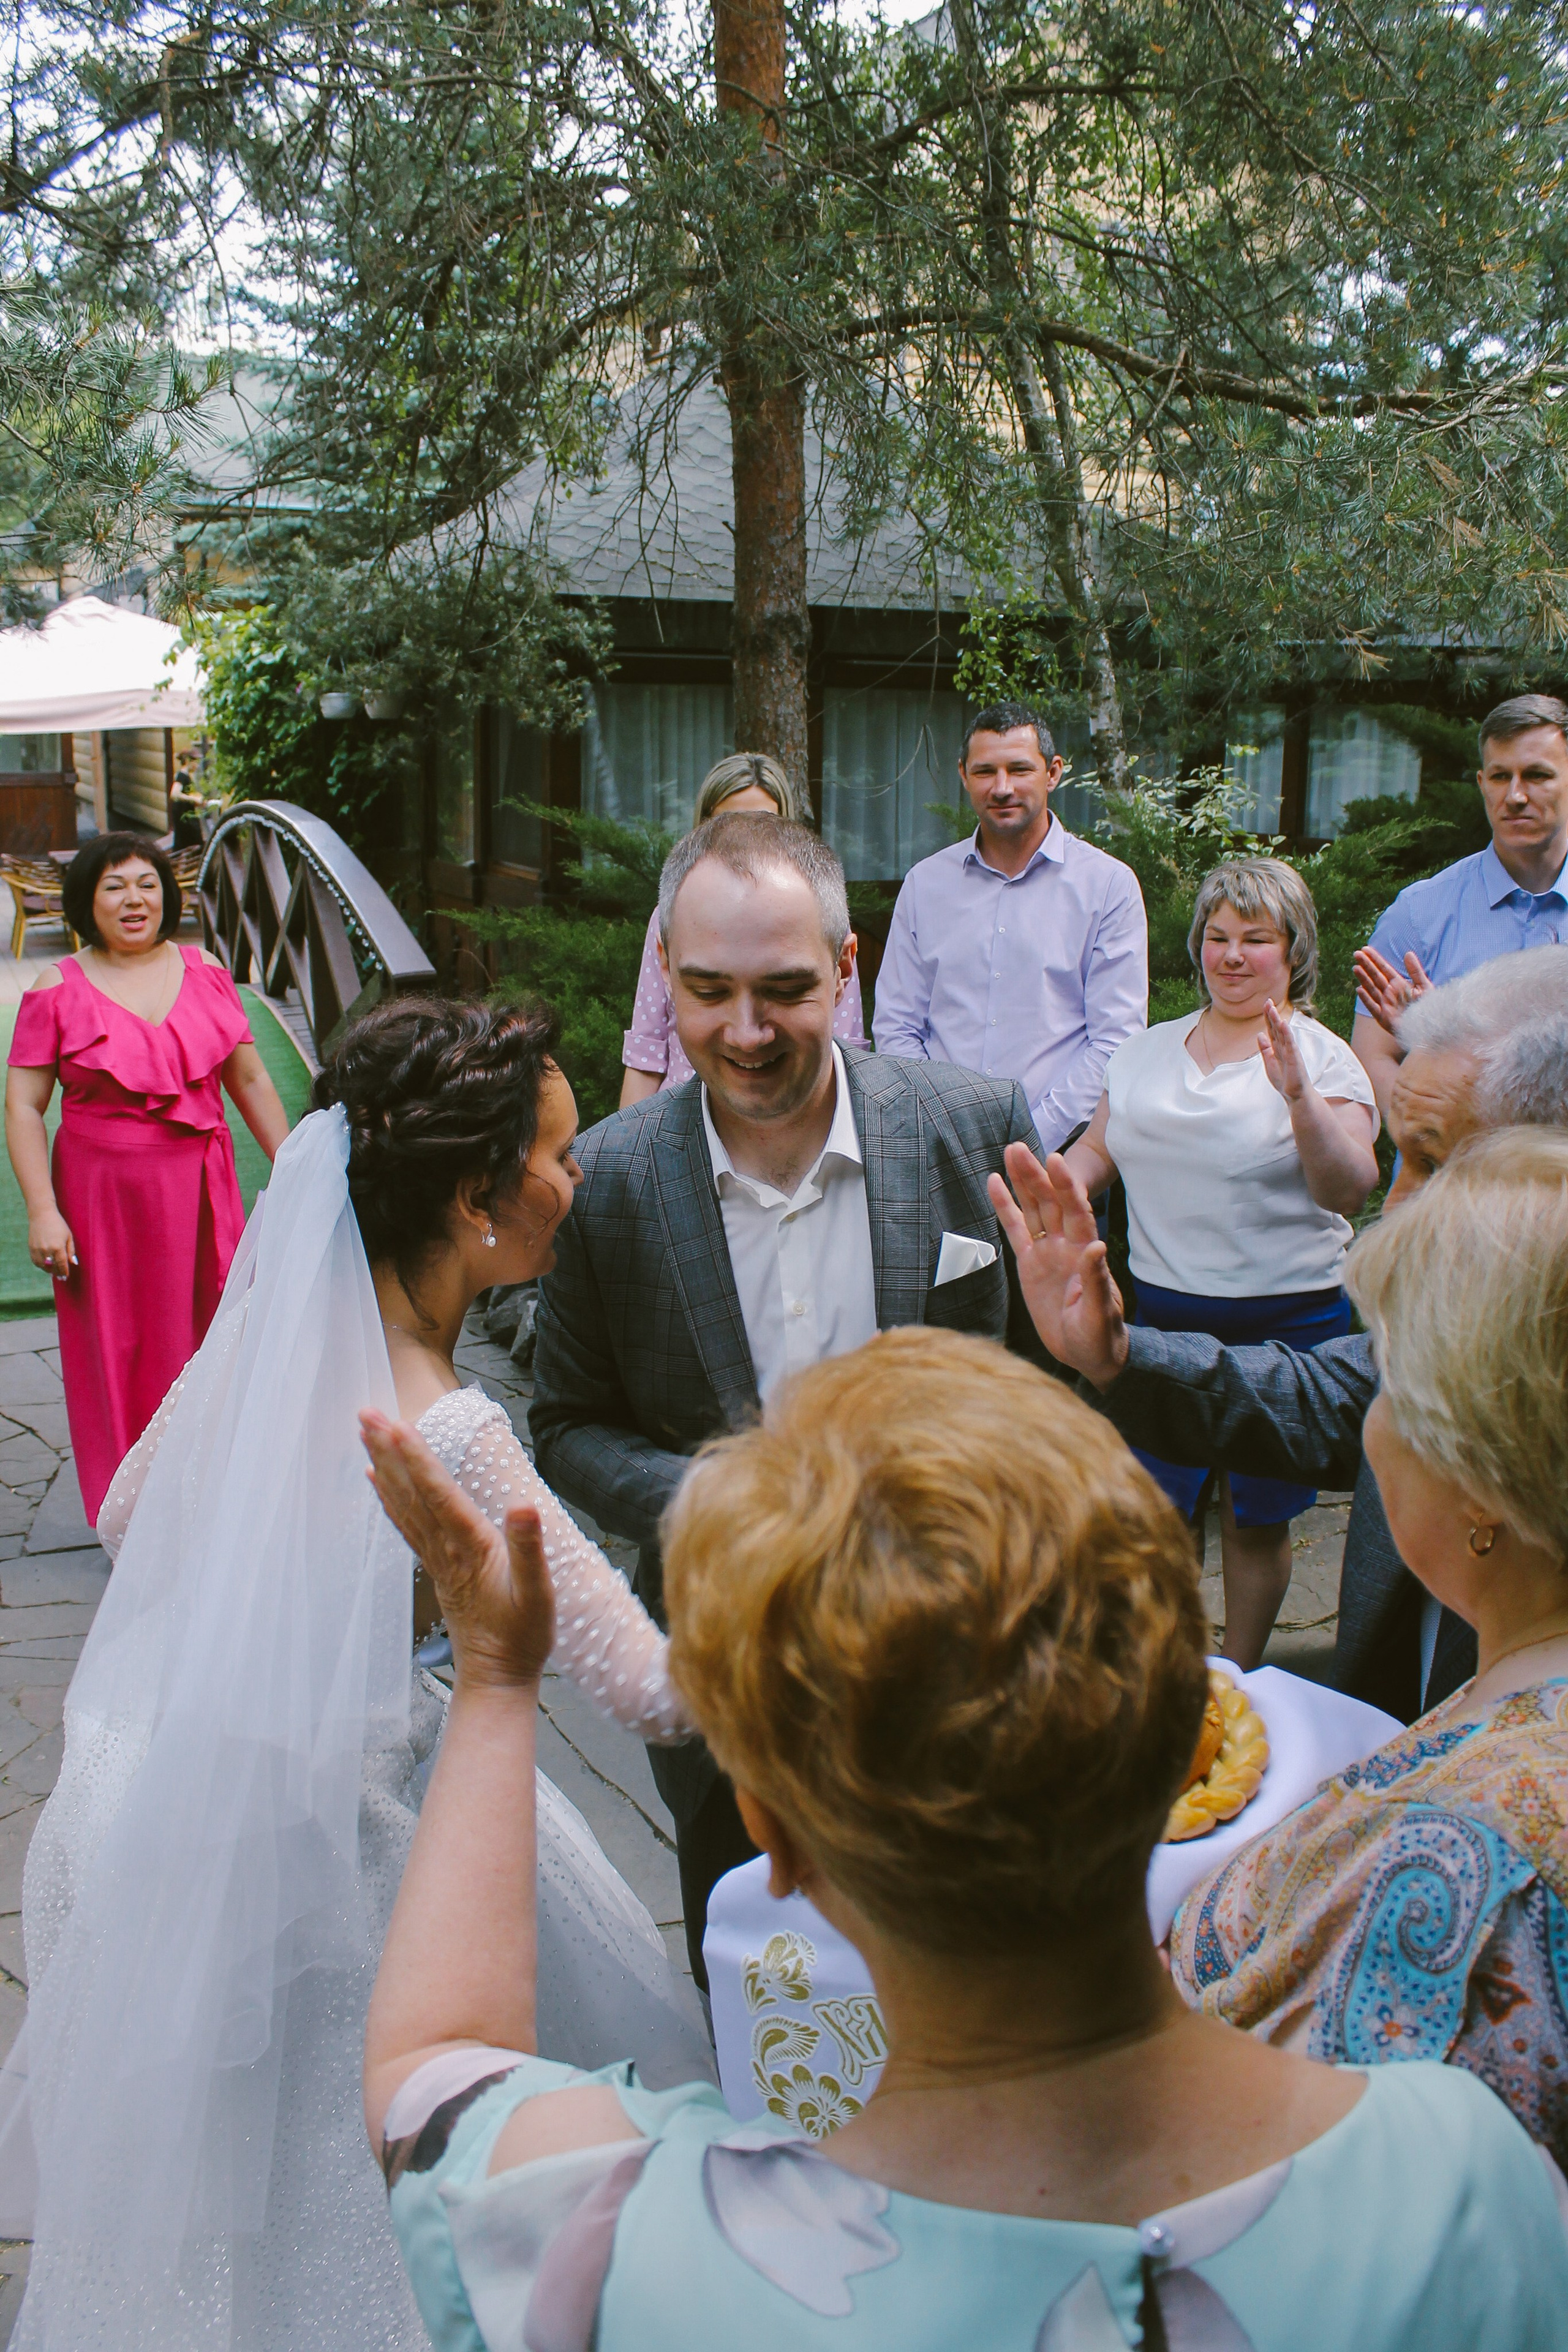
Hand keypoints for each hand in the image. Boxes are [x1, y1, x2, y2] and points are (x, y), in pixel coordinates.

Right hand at [27, 1209, 75, 1281]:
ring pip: (43, 1266)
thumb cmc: (58, 1225)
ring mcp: (37, 1249)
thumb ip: (71, 1251)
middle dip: (57, 1273)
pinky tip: (46, 1265)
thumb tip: (73, 1263)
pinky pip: (36, 1261)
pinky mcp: (31, 1248)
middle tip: (61, 1277)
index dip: (64, 1272)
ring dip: (49, 1270)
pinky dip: (41, 1265)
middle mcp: (46, 1250)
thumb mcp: (69, 1236)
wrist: (42, 1215)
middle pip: (53, 1267)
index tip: (66, 1277)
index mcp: (58, 1247)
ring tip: (54, 1271)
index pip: (62, 1265)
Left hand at [360, 1411, 554, 1689]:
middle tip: (364, 1412)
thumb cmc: (522, 1636)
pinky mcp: (435, 1566)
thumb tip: (522, 1507)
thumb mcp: (539, 1594)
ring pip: (402, 1503)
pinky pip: (404, 1523)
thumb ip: (528, 1550)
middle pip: (411, 1491)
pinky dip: (387, 1497)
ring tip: (364, 1431)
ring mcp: (436, 1558)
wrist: (497, 1677)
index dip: (417, 1457)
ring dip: (382, 1465)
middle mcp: (445, 1548)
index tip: (396, 1424)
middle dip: (387, 1449)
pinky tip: (374, 1478)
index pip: (439, 1493)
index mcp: (471, 1547)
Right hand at [986, 1144, 1129, 1389]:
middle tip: (1019, 1148)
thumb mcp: (1100, 1314)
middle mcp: (1067, 1244)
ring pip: (1033, 1209)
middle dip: (1036, 1175)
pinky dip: (1006, 1207)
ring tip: (1010, 1152)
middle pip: (1050, 1202)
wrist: (1088, 1354)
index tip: (1055, 1161)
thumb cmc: (1101, 1336)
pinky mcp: (1030, 1263)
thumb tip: (1096, 1247)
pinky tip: (995, 1183)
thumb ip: (1097, 1281)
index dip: (1066, 1186)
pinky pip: (1015, 1230)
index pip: (1077, 1211)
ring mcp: (1047, 1251)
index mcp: (1086, 1251)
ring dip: (1022, 1181)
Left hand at [1258, 1000, 1307, 1102]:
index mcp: (1277, 1048)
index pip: (1272, 1029)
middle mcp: (1284, 1047)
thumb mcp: (1269, 1063)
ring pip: (1283, 1033)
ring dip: (1278, 1020)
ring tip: (1273, 1009)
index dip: (1268, 1018)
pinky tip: (1283, 1023)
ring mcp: (1290, 1051)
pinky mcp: (1295, 1057)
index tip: (1265, 1005)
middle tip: (1268, 1001)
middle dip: (1272, 1015)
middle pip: (1277, 1028)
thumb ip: (1265, 1049)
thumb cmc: (1285, 1081)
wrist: (1295, 1095)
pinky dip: (1287, 1033)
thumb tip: (1259, 1034)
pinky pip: (1290, 1043)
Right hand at [1352, 945, 1430, 1034]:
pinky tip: (1359, 989)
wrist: (1430, 1027)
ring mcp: (1385, 1005)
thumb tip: (1408, 953)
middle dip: (1366, 965)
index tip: (1365, 949)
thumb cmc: (1428, 1008)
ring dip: (1363, 978)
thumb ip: (1416, 971)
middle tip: (1356, 953)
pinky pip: (1373, 1007)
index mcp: (1398, 984)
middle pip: (1375, 976)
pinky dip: (1366, 999)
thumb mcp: (1425, 986)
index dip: (1375, 959)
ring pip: (1371, 989)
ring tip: (1355, 967)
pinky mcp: (1384, 1018)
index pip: (1384, 969)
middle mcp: (1389, 993)